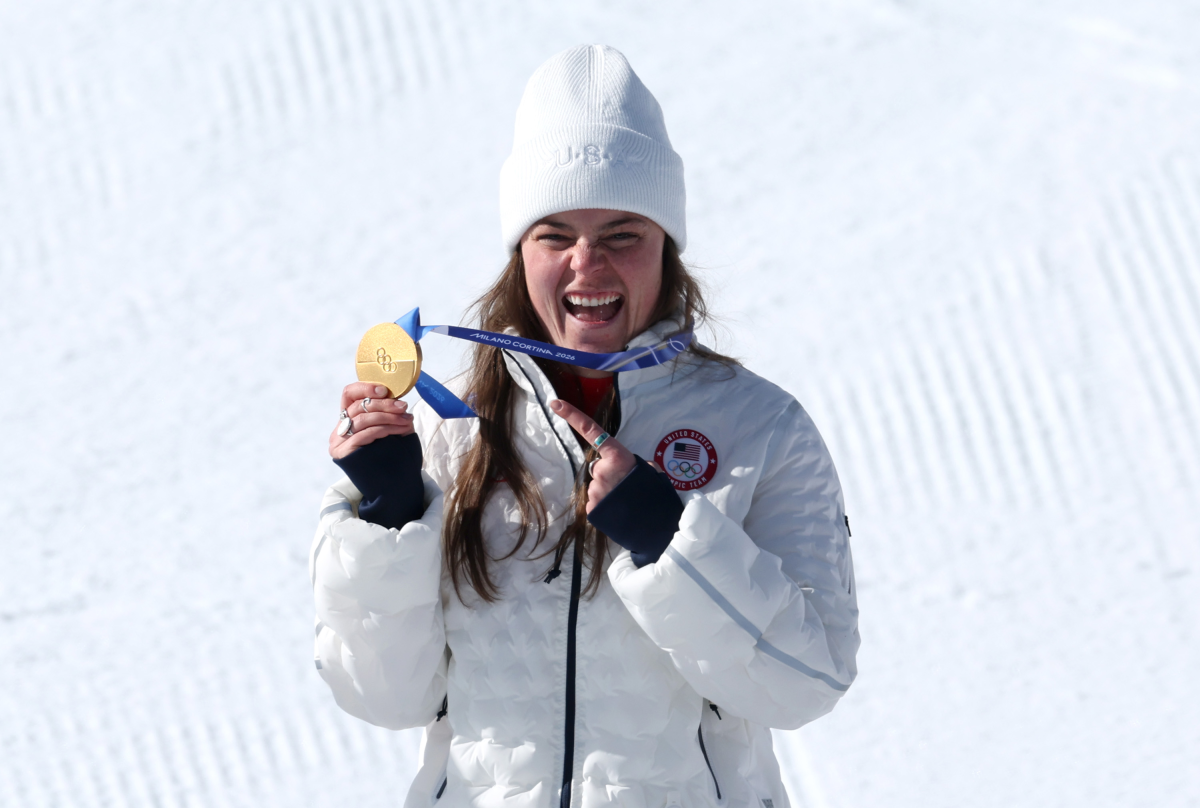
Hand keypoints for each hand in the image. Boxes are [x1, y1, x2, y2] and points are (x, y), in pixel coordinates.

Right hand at [329, 383, 414, 459]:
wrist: (391, 483)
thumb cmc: (390, 453)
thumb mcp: (387, 427)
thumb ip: (386, 411)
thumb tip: (397, 398)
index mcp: (347, 418)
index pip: (349, 394)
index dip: (365, 388)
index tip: (384, 390)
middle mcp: (339, 429)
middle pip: (358, 407)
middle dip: (384, 405)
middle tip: (403, 407)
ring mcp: (339, 442)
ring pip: (363, 420)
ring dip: (388, 418)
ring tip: (406, 421)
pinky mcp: (344, 453)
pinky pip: (365, 434)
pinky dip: (385, 429)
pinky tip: (400, 430)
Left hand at [550, 398, 645, 512]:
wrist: (654, 524)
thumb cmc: (654, 494)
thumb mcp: (649, 471)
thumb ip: (632, 463)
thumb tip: (623, 468)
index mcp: (617, 456)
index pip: (591, 430)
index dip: (572, 416)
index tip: (555, 404)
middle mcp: (601, 470)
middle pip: (598, 467)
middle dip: (608, 474)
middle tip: (625, 486)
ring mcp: (594, 490)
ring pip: (597, 486)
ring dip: (607, 491)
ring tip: (624, 501)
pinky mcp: (591, 508)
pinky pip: (595, 502)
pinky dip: (604, 506)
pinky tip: (617, 511)